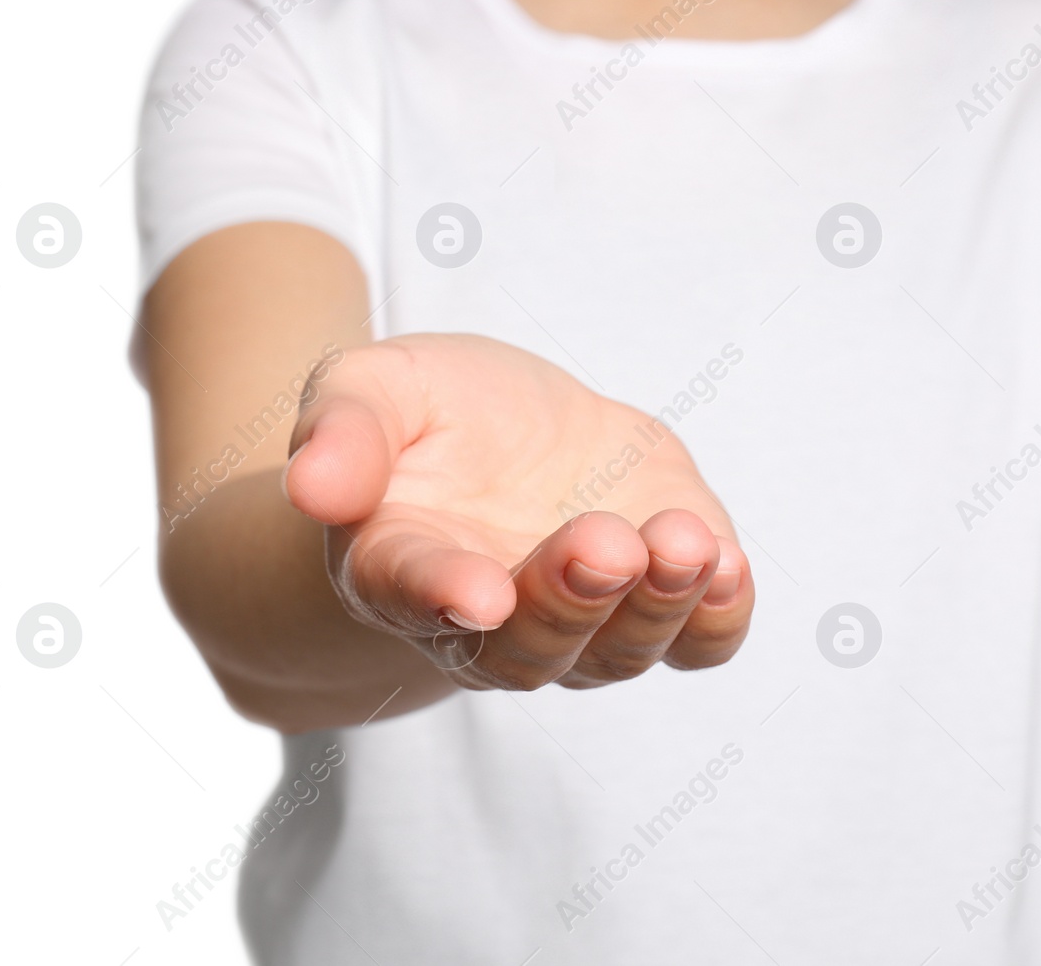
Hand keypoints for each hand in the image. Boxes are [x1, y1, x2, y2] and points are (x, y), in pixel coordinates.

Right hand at [282, 334, 753, 690]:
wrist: (506, 434)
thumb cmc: (425, 418)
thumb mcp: (373, 388)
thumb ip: (343, 432)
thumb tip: (311, 489)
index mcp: (400, 566)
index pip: (413, 595)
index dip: (444, 597)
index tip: (480, 593)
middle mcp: (492, 620)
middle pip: (530, 648)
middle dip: (572, 601)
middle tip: (604, 546)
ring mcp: (584, 620)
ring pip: (618, 651)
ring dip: (655, 607)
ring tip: (683, 545)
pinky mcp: (659, 597)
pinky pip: (696, 640)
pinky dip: (717, 618)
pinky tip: (729, 567)